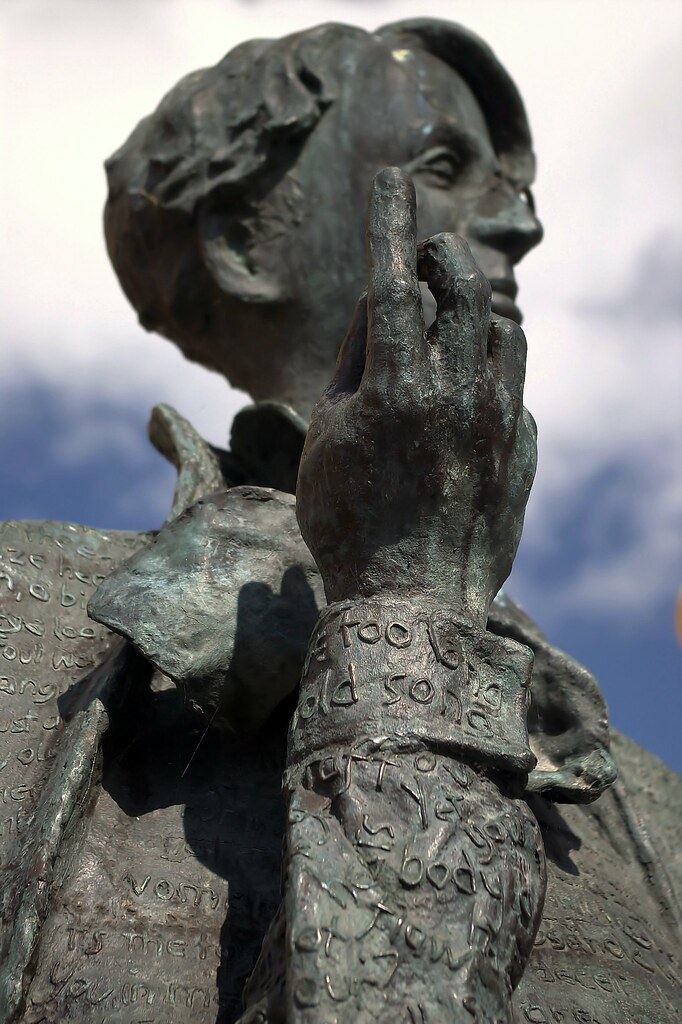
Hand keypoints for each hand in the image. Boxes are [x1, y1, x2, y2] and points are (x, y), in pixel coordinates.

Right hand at [296, 168, 536, 625]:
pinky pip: (513, 383)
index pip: (395, 279)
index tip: (390, 179)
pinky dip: (489, 368)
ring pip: (502, 329)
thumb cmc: (348, 523)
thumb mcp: (327, 438)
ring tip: (445, 323)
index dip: (389, 223)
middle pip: (462, 288)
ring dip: (473, 309)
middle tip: (425, 252)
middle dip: (441, 256)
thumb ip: (355, 362)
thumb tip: (383, 303)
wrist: (411, 602)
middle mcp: (458, 394)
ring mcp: (498, 422)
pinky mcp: (522, 449)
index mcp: (397, 388)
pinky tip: (463, 394)